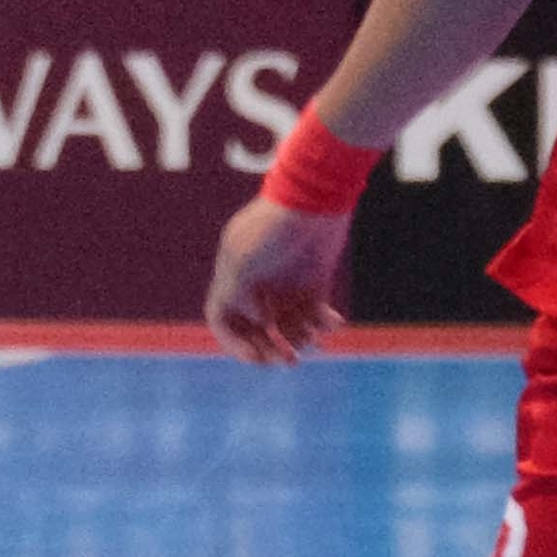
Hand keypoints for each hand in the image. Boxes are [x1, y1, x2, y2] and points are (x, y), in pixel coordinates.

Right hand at [205, 194, 348, 366]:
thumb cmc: (275, 226)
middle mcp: (257, 284)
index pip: (222, 319)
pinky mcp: (314, 280)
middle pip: (256, 329)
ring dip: (298, 339)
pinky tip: (333, 321)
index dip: (234, 342)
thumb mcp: (244, 259)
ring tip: (313, 340)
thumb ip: (238, 294)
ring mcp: (286, 283)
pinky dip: (322, 322)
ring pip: (287, 326)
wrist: (315, 195)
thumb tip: (257, 320)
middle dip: (270, 348)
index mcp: (233, 277)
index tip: (255, 357)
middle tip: (288, 360)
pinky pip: (314, 313)